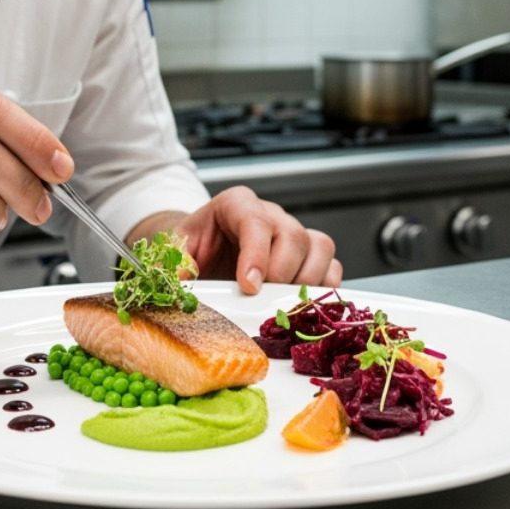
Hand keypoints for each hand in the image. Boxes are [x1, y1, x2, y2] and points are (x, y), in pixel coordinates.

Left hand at [128, 187, 340, 294]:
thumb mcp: (178, 249)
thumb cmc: (197, 247)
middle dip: (280, 274)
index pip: (254, 221)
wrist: (208, 253)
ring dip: (305, 281)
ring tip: (282, 304)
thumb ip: (178, 263)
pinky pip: (331, 265)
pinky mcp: (309, 255)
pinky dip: (324, 287)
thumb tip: (181, 285)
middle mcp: (271, 215)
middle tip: (262, 300)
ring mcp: (293, 233)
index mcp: (236, 204)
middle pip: (292, 235)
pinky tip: (303, 304)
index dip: (256, 255)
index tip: (248, 286)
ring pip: (318, 247)